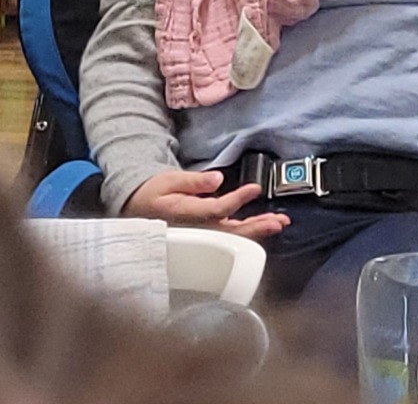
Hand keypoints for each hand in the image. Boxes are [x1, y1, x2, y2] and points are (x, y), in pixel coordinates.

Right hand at [121, 170, 288, 238]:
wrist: (138, 208)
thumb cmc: (153, 193)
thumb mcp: (169, 180)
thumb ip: (193, 181)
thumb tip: (217, 179)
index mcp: (186, 214)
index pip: (216, 211)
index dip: (236, 201)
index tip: (254, 189)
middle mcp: (197, 229)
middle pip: (231, 232)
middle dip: (256, 227)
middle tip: (278, 221)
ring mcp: (202, 234)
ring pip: (234, 236)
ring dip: (257, 229)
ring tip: (278, 222)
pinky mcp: (206, 232)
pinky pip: (230, 234)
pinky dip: (248, 229)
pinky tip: (264, 223)